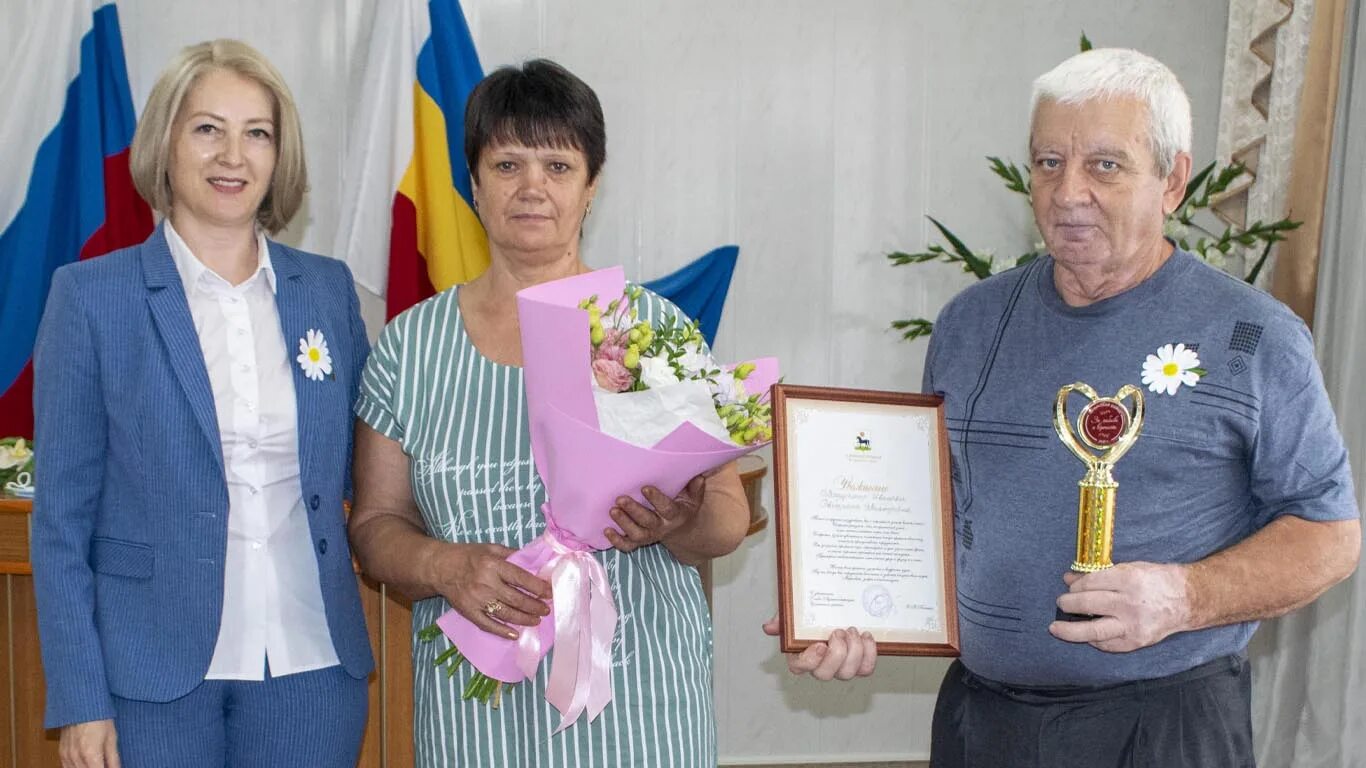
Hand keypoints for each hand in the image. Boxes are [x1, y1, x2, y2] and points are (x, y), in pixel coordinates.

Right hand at [60, 719, 119, 767]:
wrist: (80, 703)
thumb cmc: (99, 717)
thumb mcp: (111, 737)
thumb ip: (113, 758)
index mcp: (90, 754)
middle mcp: (76, 757)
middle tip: (104, 764)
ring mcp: (67, 755)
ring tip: (96, 764)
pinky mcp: (61, 752)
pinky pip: (66, 767)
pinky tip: (84, 765)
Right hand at [427, 542, 551, 639]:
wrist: (439, 568)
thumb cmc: (468, 556)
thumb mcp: (490, 548)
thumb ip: (511, 553)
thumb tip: (533, 561)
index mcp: (493, 565)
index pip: (521, 578)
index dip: (537, 587)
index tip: (549, 593)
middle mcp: (486, 583)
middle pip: (516, 599)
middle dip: (534, 606)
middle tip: (546, 609)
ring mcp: (477, 600)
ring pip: (505, 613)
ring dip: (524, 619)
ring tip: (536, 620)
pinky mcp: (469, 612)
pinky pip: (488, 624)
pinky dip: (502, 631)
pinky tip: (515, 634)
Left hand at [604, 475, 705, 552]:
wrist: (681, 532)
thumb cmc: (684, 508)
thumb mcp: (694, 499)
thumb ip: (695, 487)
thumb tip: (699, 475)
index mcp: (675, 515)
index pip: (666, 508)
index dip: (656, 499)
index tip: (645, 487)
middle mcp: (661, 527)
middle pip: (647, 521)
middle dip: (634, 510)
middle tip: (620, 499)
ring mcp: (649, 536)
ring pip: (636, 535)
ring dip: (623, 523)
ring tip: (612, 511)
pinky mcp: (639, 542)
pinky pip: (628, 546)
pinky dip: (616, 541)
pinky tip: (607, 531)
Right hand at [762, 615, 876, 680]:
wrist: (839, 609)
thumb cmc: (814, 614)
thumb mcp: (796, 612)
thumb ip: (784, 619)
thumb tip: (769, 627)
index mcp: (801, 654)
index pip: (799, 667)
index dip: (810, 660)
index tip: (819, 644)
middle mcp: (820, 665)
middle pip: (825, 674)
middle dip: (836, 654)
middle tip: (840, 632)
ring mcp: (840, 667)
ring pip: (847, 673)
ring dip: (854, 652)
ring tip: (853, 631)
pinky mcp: (860, 665)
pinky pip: (866, 669)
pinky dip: (869, 654)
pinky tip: (867, 636)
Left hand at [1049, 562, 1190, 651]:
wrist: (1187, 600)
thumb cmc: (1156, 580)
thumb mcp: (1129, 569)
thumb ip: (1098, 575)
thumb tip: (1069, 579)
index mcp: (1129, 580)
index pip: (1091, 583)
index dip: (1076, 586)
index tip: (1069, 586)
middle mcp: (1129, 603)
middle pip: (1088, 605)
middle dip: (1069, 604)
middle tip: (1061, 603)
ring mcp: (1133, 625)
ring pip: (1094, 631)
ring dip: (1070, 630)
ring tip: (1055, 628)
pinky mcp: (1136, 641)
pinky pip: (1108, 644)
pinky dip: (1094, 640)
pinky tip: (1085, 636)